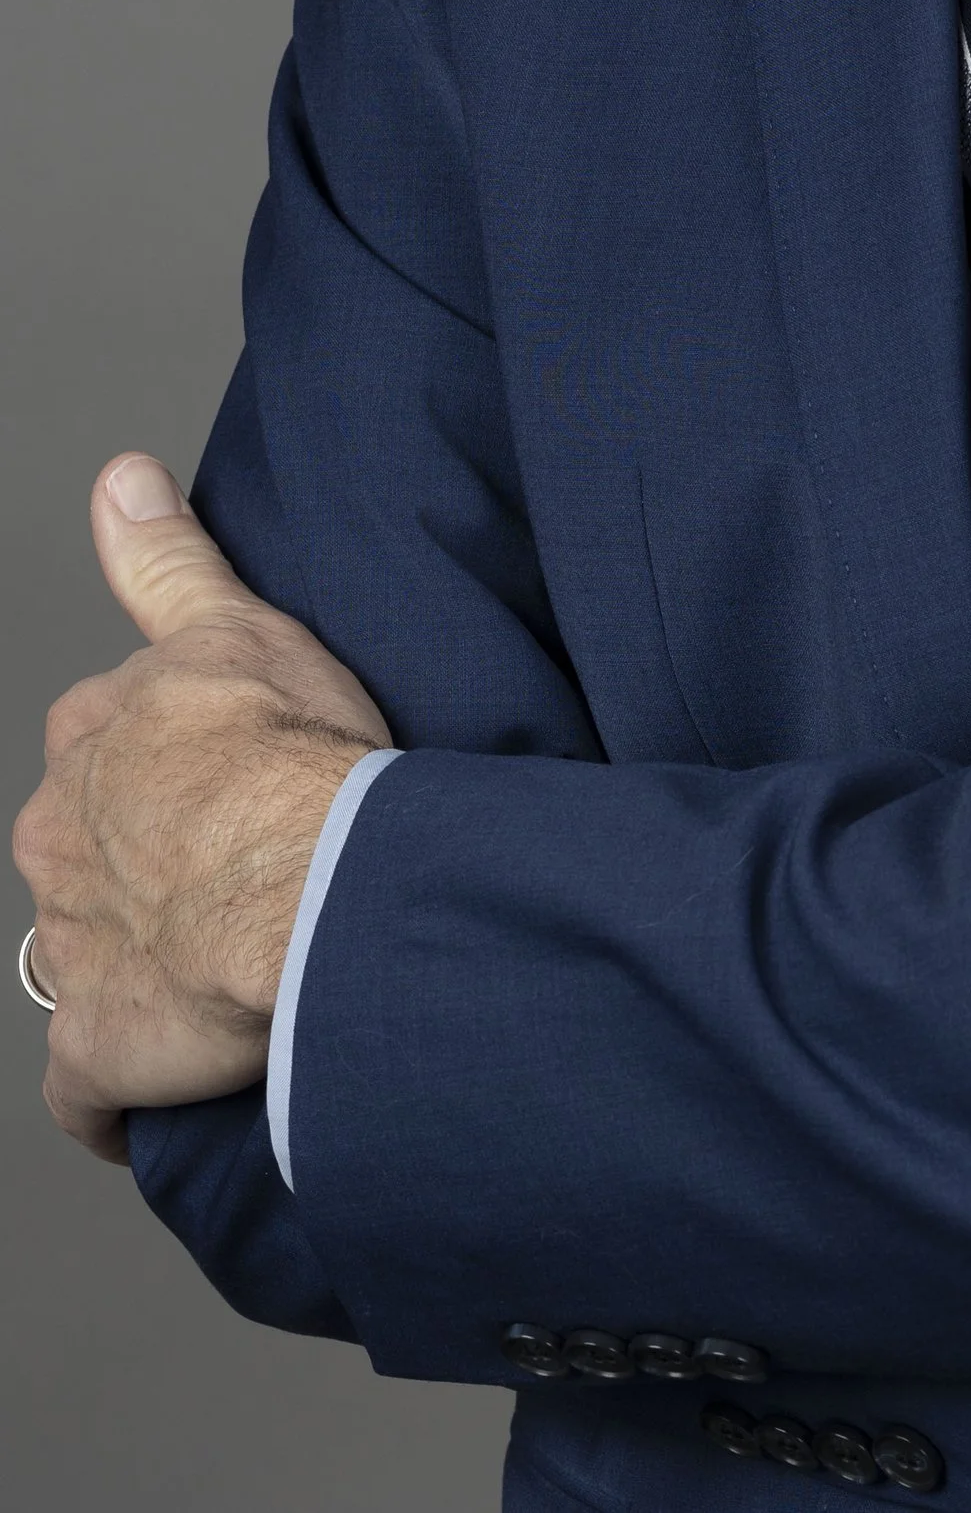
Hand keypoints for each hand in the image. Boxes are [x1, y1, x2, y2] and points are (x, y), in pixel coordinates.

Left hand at [13, 456, 387, 1163]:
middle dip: (137, 866)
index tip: (227, 781)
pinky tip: (159, 1089)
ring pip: (81, 958)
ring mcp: (70, 952)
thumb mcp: (234, 625)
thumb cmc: (292, 754)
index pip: (103, 749)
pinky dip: (113, 1095)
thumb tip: (118, 478)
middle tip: (232, 871)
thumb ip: (167, 561)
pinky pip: (85, 1091)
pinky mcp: (96, 1053)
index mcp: (89, 743)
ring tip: (220, 970)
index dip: (166, 767)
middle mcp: (58, 842)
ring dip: (132, 964)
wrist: (310, 886)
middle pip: (84, 853)